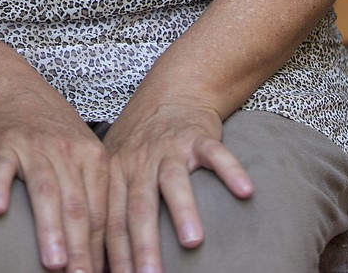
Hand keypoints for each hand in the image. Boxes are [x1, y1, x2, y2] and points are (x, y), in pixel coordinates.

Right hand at [0, 87, 108, 272]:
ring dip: (50, 227)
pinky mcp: (5, 141)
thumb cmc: (51, 129)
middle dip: (81, 248)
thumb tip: (101, 250)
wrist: (12, 87)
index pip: (100, 210)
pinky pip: (2, 166)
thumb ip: (90, 195)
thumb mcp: (80, 153)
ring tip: (54, 262)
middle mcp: (67, 151)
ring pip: (46, 190)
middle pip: (76, 205)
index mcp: (92, 157)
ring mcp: (35, 146)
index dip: (101, 248)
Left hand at [102, 96, 252, 272]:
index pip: (113, 221)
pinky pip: (215, 153)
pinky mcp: (198, 135)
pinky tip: (245, 191)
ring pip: (173, 180)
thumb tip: (103, 258)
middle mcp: (140, 161)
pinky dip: (230, 170)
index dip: (115, 255)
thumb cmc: (143, 140)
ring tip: (191, 241)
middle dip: (143, 245)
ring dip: (182, 210)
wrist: (172, 91)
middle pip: (139, 207)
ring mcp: (170, 148)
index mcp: (117, 173)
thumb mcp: (118, 166)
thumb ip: (113, 206)